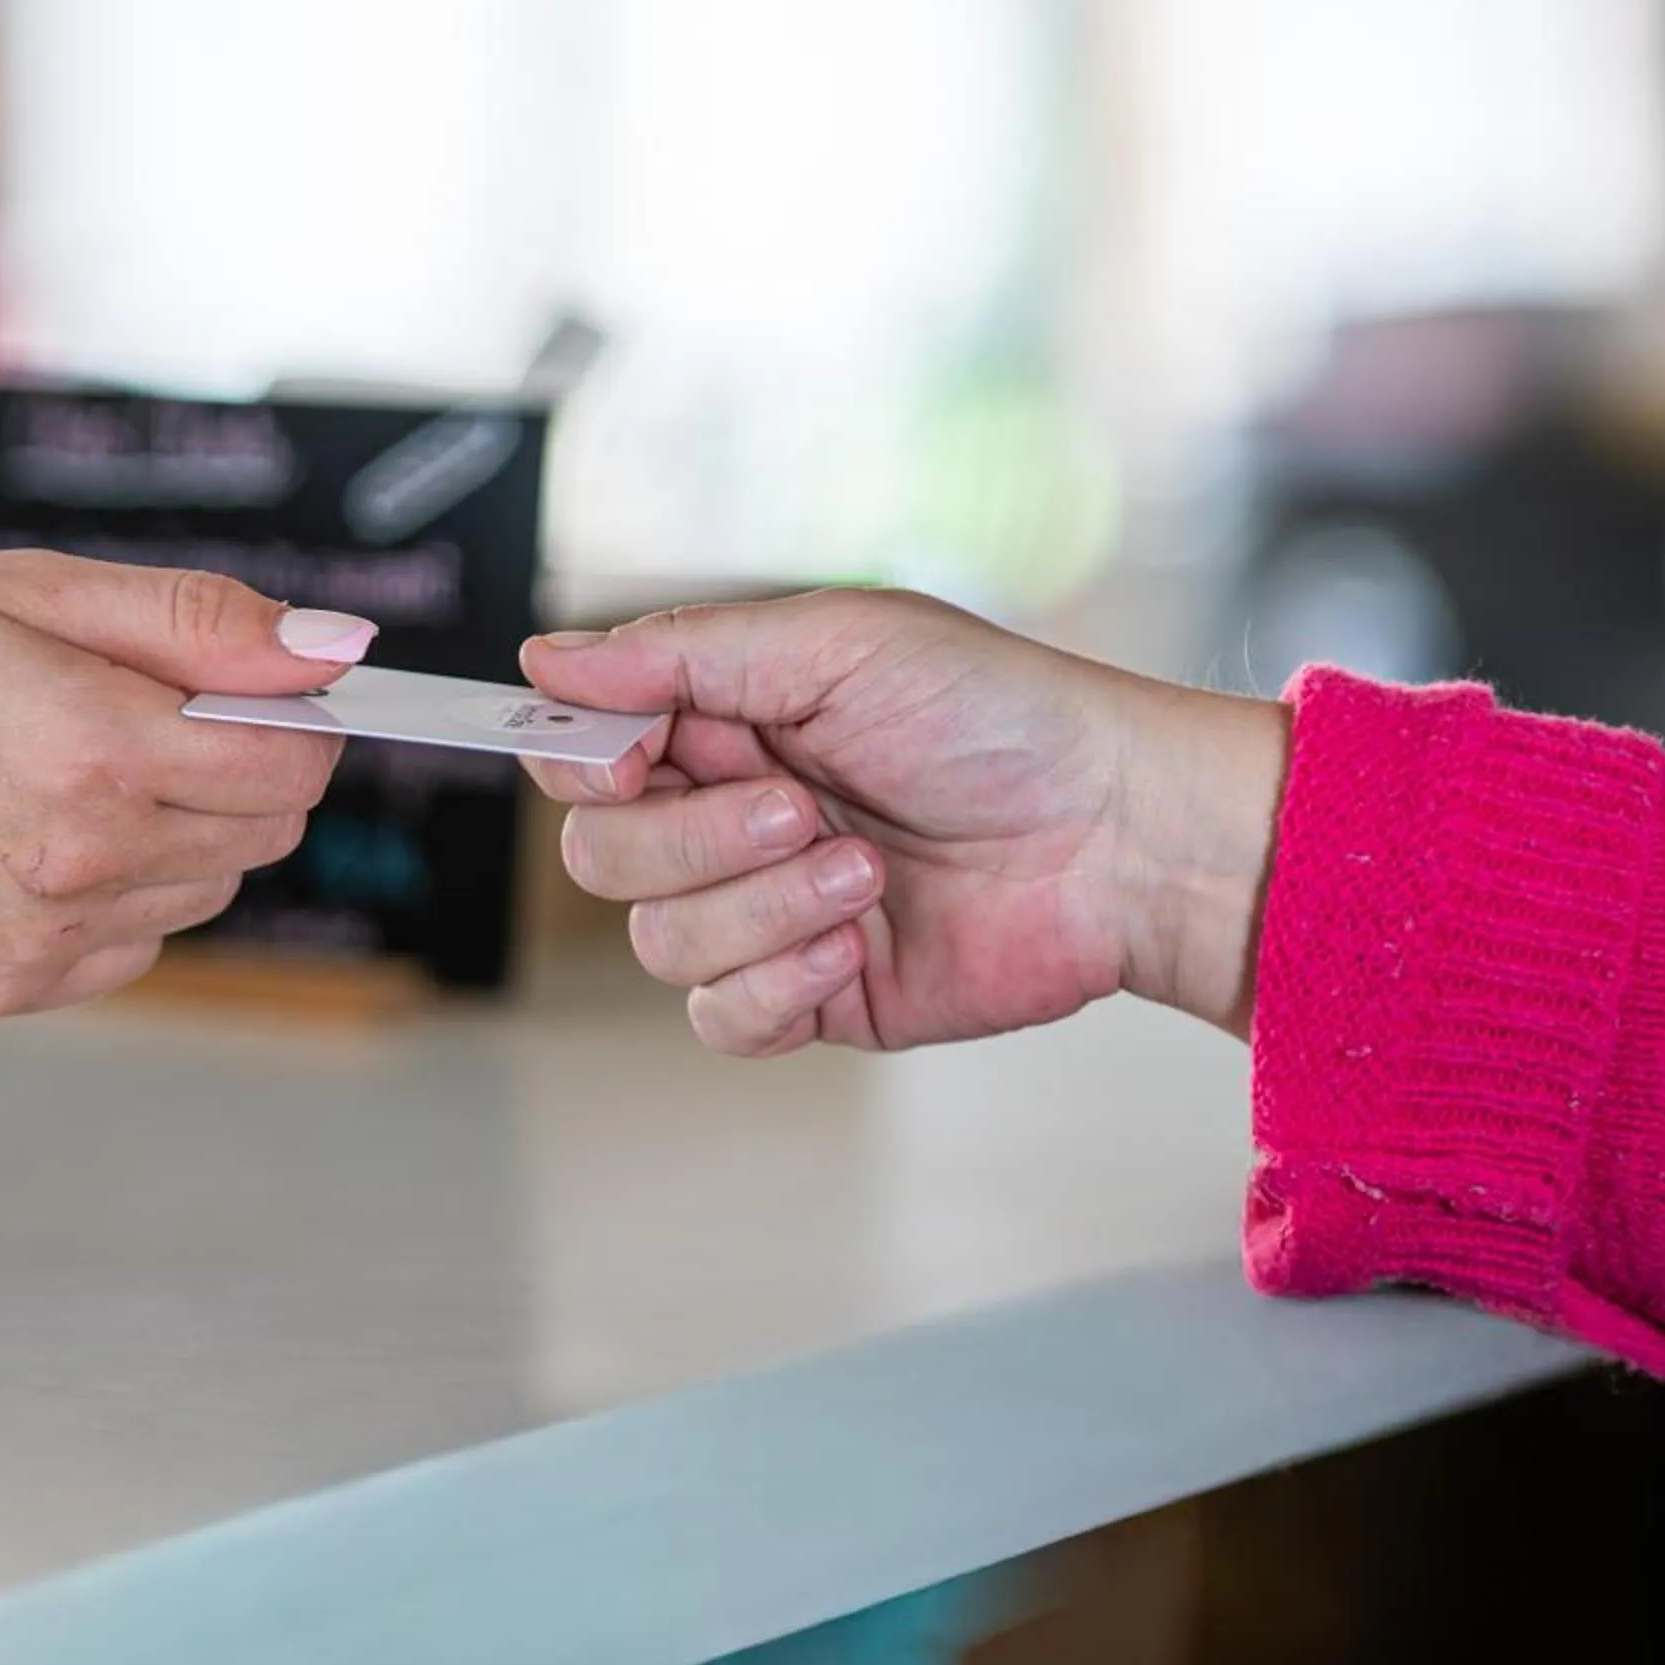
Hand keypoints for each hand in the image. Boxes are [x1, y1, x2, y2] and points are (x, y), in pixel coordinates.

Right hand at [0, 551, 370, 1013]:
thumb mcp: (26, 588)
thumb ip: (198, 620)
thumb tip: (340, 648)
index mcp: (97, 748)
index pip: (296, 761)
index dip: (292, 716)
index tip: (240, 686)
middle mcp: (82, 861)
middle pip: (266, 831)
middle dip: (235, 768)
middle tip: (128, 715)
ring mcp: (46, 941)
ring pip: (208, 890)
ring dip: (176, 832)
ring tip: (57, 772)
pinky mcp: (10, 991)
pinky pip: (135, 942)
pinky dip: (115, 892)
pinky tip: (22, 837)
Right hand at [521, 589, 1288, 1055]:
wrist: (1120, 835)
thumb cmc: (1000, 715)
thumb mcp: (836, 645)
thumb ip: (683, 657)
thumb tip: (544, 657)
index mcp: (725, 723)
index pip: (582, 756)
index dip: (585, 764)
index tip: (636, 758)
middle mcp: (731, 818)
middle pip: (603, 857)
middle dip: (694, 840)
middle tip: (801, 807)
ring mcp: (768, 912)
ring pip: (658, 941)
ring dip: (761, 906)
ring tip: (866, 871)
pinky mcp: (813, 995)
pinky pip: (721, 1019)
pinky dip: (777, 982)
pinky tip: (854, 943)